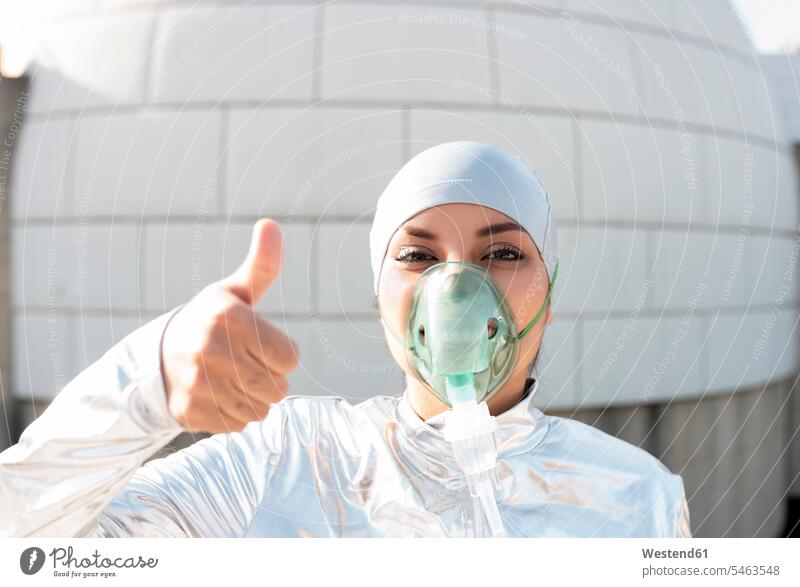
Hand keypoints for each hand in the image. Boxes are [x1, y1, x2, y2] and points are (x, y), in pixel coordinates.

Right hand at [160, 219, 299, 433]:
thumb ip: (261, 265)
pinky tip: (219, 396)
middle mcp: (210, 348)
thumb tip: (271, 224)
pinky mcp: (189, 411)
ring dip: (255, 399)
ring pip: (259, 409)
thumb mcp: (235, 292)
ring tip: (234, 380)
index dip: (283, 355)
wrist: (158, 356)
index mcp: (228, 316)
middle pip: (277, 387)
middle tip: (249, 365)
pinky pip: (237, 424)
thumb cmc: (209, 321)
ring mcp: (198, 382)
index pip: (289, 357)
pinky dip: (235, 415)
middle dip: (271, 380)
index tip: (263, 345)